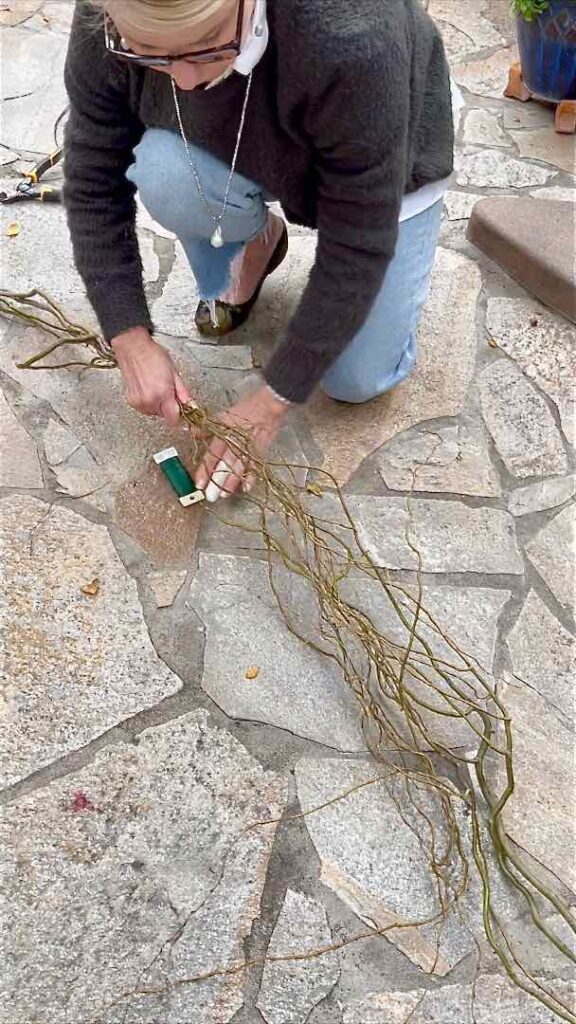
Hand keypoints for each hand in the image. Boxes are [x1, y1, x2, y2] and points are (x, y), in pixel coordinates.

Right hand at [112, 327, 191, 426]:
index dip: (179, 415)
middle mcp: (149, 401)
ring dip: (157, 405)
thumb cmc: (152, 355)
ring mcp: (139, 402)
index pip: (173, 419)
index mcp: (162, 394)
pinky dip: (148, 402)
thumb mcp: (173, 371)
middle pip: (164, 416)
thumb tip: (187, 402)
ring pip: (154, 413)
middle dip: (168, 407)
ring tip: (157, 388)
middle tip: (168, 392)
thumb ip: (182, 391)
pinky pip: (144, 408)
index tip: (181, 410)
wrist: (132, 347)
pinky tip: (148, 389)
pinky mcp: (131, 401)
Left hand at [195, 384, 289, 501]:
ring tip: (224, 495)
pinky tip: (245, 488)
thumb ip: (207, 428)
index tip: (198, 483)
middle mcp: (235, 441)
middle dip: (217, 481)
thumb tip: (192, 432)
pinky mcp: (261, 450)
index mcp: (224, 432)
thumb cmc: (245, 409)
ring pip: (238, 467)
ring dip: (231, 482)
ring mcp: (248, 447)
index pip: (212, 454)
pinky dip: (250, 477)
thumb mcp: (222, 415)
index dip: (205, 470)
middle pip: (225, 464)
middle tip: (210, 496)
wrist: (268, 404)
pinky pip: (255, 466)